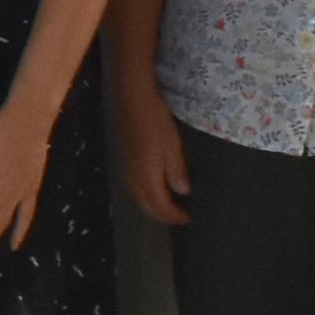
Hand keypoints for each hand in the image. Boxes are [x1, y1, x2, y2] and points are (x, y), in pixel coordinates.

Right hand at [113, 84, 190, 226]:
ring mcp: (125, 167)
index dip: (175, 216)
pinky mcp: (123, 158)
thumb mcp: (171, 143)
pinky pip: (134, 186)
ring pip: (139, 197)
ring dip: (154, 205)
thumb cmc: (154, 117)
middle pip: (147, 206)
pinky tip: (157, 185)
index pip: (160, 206)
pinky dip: (147, 193)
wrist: (130, 96)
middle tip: (182, 216)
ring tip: (172, 204)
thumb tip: (183, 192)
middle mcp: (132, 176)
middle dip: (164, 215)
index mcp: (146, 175)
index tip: (191, 218)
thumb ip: (176, 170)